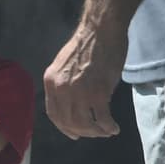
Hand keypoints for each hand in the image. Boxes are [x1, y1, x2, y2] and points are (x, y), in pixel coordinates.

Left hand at [42, 24, 126, 138]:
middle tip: (95, 134)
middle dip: (82, 132)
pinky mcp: (97, 93)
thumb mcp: (65, 65)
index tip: (74, 133)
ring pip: (84, 123)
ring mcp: (78, 92)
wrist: (102, 30)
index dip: (64, 127)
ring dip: (96, 132)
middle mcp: (60, 89)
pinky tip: (114, 128)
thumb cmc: (88, 44)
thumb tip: (73, 104)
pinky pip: (102, 118)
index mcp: (50, 82)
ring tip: (106, 131)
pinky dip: (108, 126)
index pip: (54, 113)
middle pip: (68, 122)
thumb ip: (65, 84)